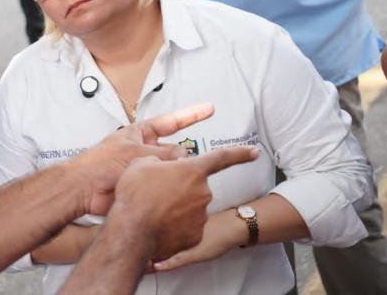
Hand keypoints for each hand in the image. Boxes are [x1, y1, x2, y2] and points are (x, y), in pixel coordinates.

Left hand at [67, 103, 215, 215]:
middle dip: (181, 155)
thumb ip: (164, 155)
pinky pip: (165, 183)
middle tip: (183, 164)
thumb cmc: (101, 164)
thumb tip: (185, 158)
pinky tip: (176, 192)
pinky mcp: (145, 185)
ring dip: (176, 172)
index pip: (171, 121)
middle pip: (175, 148)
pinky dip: (171, 186)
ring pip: (173, 168)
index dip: (191, 115)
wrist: (84, 189)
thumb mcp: (136, 153)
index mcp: (140, 133)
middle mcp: (144, 148)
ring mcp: (146, 167)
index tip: (209, 108)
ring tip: (173, 179)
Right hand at [110, 146, 258, 260]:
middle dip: (180, 186)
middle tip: (157, 191)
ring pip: (190, 207)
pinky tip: (159, 224)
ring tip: (153, 210)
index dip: (239, 153)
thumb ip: (158, 160)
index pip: (221, 158)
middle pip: (195, 186)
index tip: (254, 152)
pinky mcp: (195, 236)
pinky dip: (175, 224)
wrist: (132, 231)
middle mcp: (203, 193)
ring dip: (176, 206)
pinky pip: (187, 226)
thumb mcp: (140, 163)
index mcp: (192, 171)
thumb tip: (160, 165)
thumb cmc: (135, 195)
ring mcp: (201, 216)